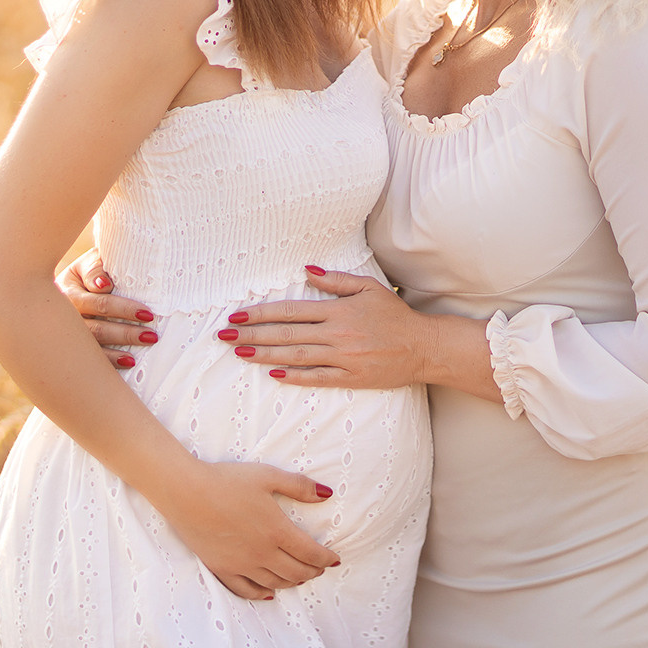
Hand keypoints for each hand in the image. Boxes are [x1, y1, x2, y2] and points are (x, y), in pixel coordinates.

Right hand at [58, 247, 155, 368]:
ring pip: (94, 344)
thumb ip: (96, 267)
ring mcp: (67, 334)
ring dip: (120, 346)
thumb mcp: (88, 261)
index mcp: (67, 291)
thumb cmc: (87, 271)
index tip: (147, 314)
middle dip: (126, 331)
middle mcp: (64, 316)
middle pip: (96, 327)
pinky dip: (111, 361)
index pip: (97, 301)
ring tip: (146, 342)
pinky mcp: (73, 346)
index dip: (121, 308)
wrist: (61, 286)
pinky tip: (129, 362)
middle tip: (152, 334)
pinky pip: (90, 358)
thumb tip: (104, 284)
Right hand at [153, 459, 340, 600]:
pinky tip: (269, 593)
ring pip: (275, 583)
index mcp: (277, 530)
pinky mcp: (221, 569)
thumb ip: (299, 486)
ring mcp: (241, 564)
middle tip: (320, 568)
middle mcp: (262, 553)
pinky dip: (262, 594)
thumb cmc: (227, 480)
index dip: (326, 558)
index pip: (310, 553)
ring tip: (300, 577)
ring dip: (292, 582)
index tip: (334, 559)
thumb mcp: (267, 476)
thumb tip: (327, 494)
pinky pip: (246, 590)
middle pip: (296, 572)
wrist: (186, 493)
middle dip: (313, 572)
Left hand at [223, 268, 440, 388]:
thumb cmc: (394, 316)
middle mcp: (337, 334)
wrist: (423, 347)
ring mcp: (343, 358)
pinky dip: (294, 376)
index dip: (261, 313)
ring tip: (239, 352)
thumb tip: (306, 269)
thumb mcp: (368, 288)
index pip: (291, 311)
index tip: (237, 314)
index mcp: (338, 311)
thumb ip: (335, 280)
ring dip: (264, 354)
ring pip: (296, 356)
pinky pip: (317, 378)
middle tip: (225, 335)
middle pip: (286, 334)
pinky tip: (273, 373)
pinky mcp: (351, 377)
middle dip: (252, 334)